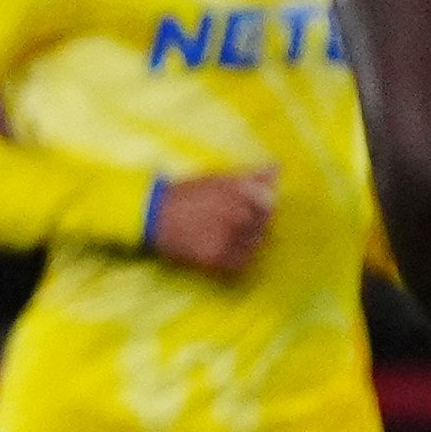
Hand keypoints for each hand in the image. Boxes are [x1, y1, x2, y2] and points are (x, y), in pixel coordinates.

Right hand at [148, 166, 275, 278]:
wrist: (153, 214)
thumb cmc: (187, 193)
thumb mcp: (218, 177)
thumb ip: (251, 174)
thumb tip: (277, 167)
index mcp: (241, 190)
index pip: (270, 203)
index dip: (262, 207)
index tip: (251, 209)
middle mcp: (239, 213)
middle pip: (264, 225)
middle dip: (254, 225)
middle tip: (233, 225)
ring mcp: (229, 236)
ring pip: (254, 244)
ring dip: (247, 242)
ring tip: (227, 237)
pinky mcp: (217, 257)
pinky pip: (242, 264)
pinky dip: (238, 261)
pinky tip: (225, 253)